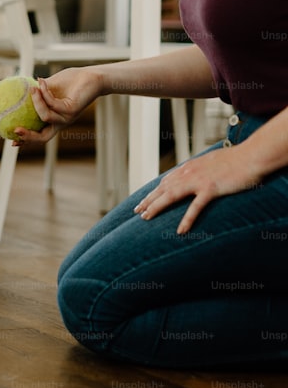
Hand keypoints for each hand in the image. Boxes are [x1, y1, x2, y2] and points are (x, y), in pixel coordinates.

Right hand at [11, 69, 100, 144]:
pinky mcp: (72, 110)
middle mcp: (61, 122)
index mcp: (55, 120)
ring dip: (36, 103)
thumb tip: (18, 88)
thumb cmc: (71, 81)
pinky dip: (44, 93)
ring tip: (31, 89)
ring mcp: (67, 117)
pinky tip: (41, 82)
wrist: (91, 76)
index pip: (39, 135)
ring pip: (45, 117)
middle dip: (28, 137)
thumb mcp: (49, 86)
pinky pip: (53, 104)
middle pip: (43, 138)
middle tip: (15, 130)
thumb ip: (36, 91)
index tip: (12, 142)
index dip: (26, 141)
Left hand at [133, 144, 260, 233]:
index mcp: (189, 167)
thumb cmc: (236, 159)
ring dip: (156, 207)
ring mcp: (198, 181)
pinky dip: (187, 219)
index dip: (153, 191)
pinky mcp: (210, 189)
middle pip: (163, 188)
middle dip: (148, 200)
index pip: (166, 181)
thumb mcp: (211, 161)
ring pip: (171, 196)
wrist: (251, 156)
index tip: (144, 199)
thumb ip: (200, 168)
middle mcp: (189, 173)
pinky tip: (180, 230)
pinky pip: (195, 207)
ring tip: (146, 217)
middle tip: (136, 211)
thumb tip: (194, 172)